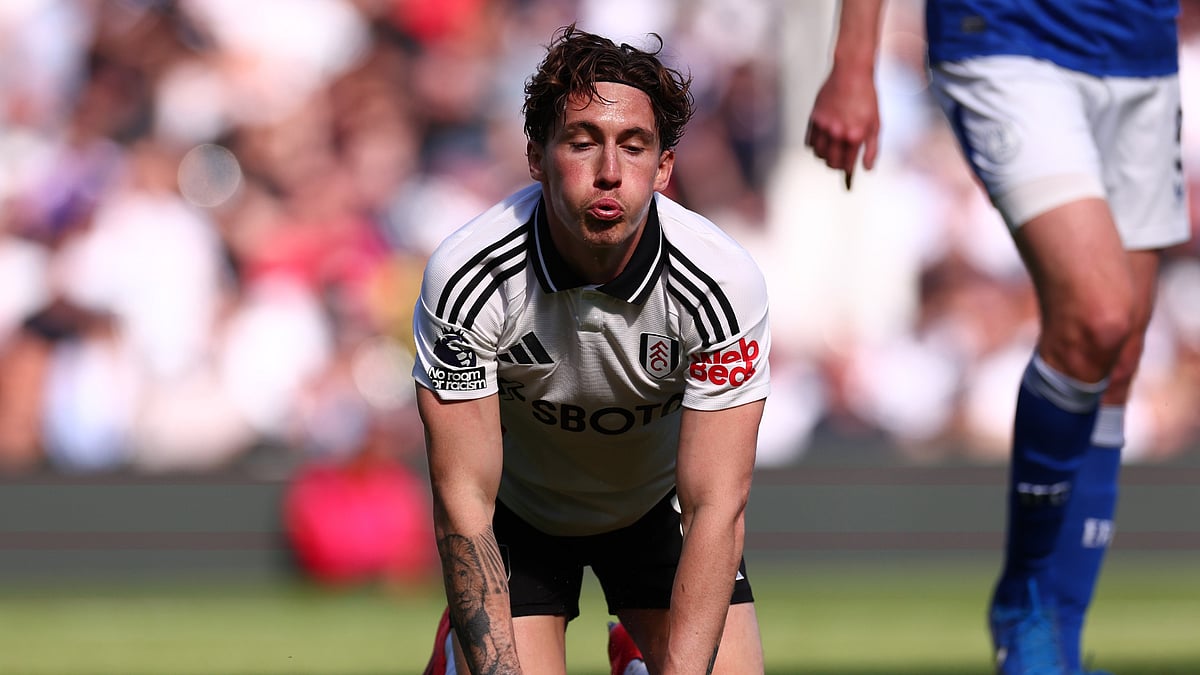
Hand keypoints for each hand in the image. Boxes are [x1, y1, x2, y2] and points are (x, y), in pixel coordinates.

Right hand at [804, 66, 879, 189]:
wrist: (852, 73)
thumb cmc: (867, 98)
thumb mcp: (876, 123)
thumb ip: (872, 148)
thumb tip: (866, 169)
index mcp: (855, 136)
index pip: (846, 165)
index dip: (847, 172)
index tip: (847, 174)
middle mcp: (838, 133)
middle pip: (830, 162)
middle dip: (835, 165)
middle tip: (839, 162)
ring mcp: (824, 126)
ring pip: (818, 154)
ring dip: (824, 156)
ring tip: (831, 151)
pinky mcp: (814, 118)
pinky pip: (809, 142)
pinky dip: (814, 146)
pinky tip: (822, 141)